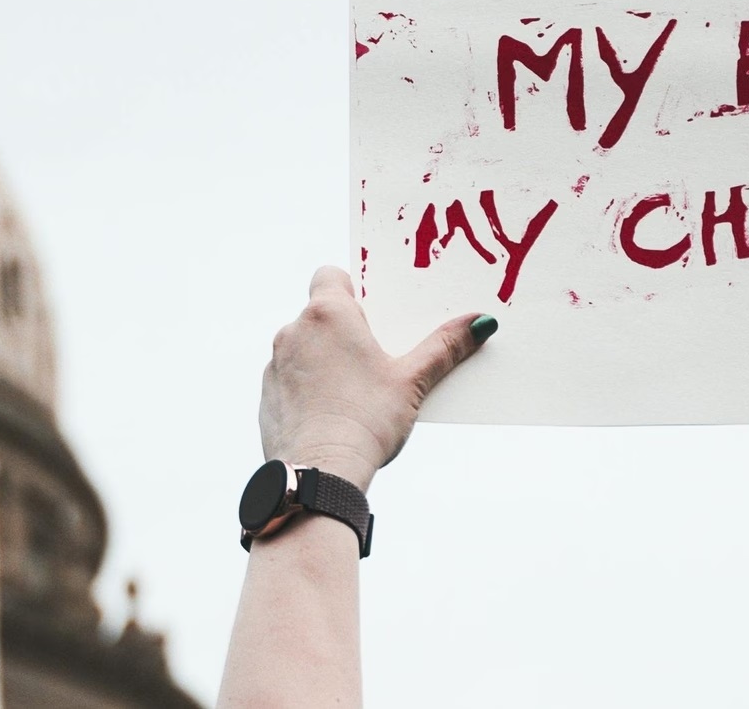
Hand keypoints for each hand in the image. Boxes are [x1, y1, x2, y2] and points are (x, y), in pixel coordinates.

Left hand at [258, 266, 494, 489]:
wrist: (320, 472)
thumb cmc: (366, 420)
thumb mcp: (413, 381)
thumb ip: (445, 347)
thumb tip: (481, 322)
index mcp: (329, 315)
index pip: (331, 275)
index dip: (352, 288)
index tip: (373, 312)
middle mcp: (294, 331)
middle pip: (321, 314)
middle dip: (347, 329)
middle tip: (378, 355)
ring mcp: (275, 365)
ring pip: (304, 347)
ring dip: (326, 358)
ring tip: (357, 390)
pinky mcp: (267, 397)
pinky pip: (291, 379)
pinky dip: (309, 388)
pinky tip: (335, 413)